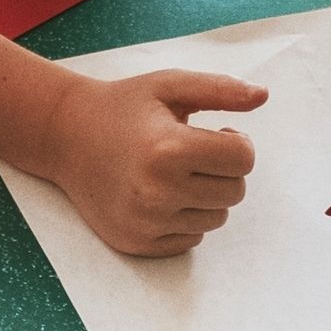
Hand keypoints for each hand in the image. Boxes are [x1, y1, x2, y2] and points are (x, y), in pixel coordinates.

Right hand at [38, 68, 265, 255]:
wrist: (66, 138)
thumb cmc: (124, 108)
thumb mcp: (170, 86)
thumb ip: (220, 89)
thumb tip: (263, 96)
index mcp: (169, 149)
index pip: (243, 160)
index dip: (238, 144)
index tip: (219, 134)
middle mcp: (158, 192)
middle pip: (235, 193)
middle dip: (225, 171)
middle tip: (196, 154)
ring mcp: (147, 223)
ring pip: (216, 219)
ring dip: (208, 197)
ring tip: (178, 174)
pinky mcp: (139, 243)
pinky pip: (192, 239)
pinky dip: (187, 218)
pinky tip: (162, 195)